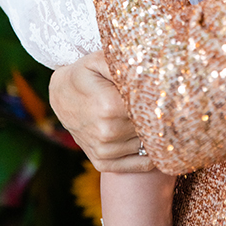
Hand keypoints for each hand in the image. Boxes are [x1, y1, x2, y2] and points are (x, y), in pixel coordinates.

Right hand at [49, 51, 153, 172]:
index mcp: (109, 106)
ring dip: (154, 132)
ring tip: (150, 116)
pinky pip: (141, 164)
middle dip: (159, 114)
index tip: (164, 91)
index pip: (151, 106)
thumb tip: (152, 70)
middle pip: (151, 125)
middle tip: (162, 102)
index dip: (159, 98)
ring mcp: (104, 150)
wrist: (61, 95)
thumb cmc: (85, 74)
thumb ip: (125, 63)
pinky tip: (148, 137)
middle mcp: (108, 132)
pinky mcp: (103, 162)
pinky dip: (151, 154)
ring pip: (149, 143)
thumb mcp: (100, 60)